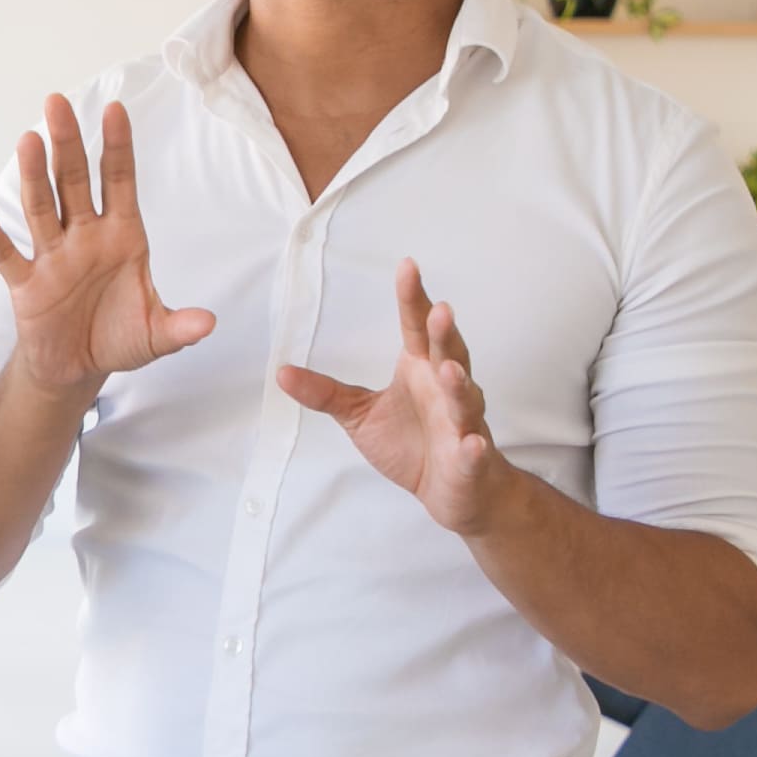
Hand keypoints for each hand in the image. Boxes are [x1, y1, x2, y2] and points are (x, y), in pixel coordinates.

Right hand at [0, 96, 214, 399]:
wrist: (78, 369)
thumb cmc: (119, 339)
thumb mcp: (156, 336)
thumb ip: (180, 328)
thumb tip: (209, 325)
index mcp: (121, 237)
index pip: (120, 182)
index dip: (118, 148)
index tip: (116, 109)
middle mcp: (85, 237)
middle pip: (74, 182)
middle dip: (68, 144)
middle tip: (57, 103)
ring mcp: (53, 256)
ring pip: (42, 207)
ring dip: (34, 175)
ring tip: (28, 140)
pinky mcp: (26, 283)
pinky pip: (4, 253)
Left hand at [277, 259, 514, 535]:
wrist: (450, 491)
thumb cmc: (410, 444)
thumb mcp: (360, 414)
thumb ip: (326, 393)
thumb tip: (281, 372)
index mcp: (420, 370)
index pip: (416, 328)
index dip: (413, 298)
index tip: (407, 266)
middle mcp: (446, 388)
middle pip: (447, 353)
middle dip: (444, 333)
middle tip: (438, 309)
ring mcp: (462, 422)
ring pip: (463, 399)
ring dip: (458, 384)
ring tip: (448, 369)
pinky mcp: (470, 459)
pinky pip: (474, 451)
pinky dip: (474, 447)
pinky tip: (473, 442)